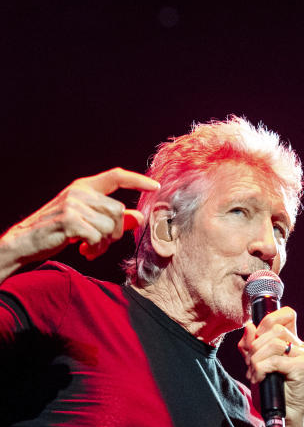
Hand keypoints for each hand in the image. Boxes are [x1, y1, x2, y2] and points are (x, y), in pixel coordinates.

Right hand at [1, 167, 159, 265]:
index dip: (137, 180)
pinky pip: (98, 237)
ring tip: (90, 247)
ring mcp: (73, 205)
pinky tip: (83, 250)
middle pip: (119, 211)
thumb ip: (112, 217)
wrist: (24, 241)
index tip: (155, 186)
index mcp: (84, 187)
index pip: (115, 176)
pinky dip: (95, 248)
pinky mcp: (69, 220)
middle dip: (116, 232)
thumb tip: (140, 217)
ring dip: (104, 243)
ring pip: (110, 226)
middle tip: (101, 242)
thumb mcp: (87, 220)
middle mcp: (79, 192)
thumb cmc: (58, 230)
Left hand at [238, 306, 303, 425]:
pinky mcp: (303, 368)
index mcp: (293, 342)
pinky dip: (261, 369)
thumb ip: (250, 346)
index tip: (256, 339)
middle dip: (255, 346)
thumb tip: (249, 325)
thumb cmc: (270, 391)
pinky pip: (274, 360)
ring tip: (254, 374)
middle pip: (275, 328)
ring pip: (273, 343)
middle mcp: (301, 346)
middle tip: (250, 364)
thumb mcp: (255, 364)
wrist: (281, 417)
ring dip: (256, 359)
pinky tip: (260, 378)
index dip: (268, 320)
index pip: (287, 314)